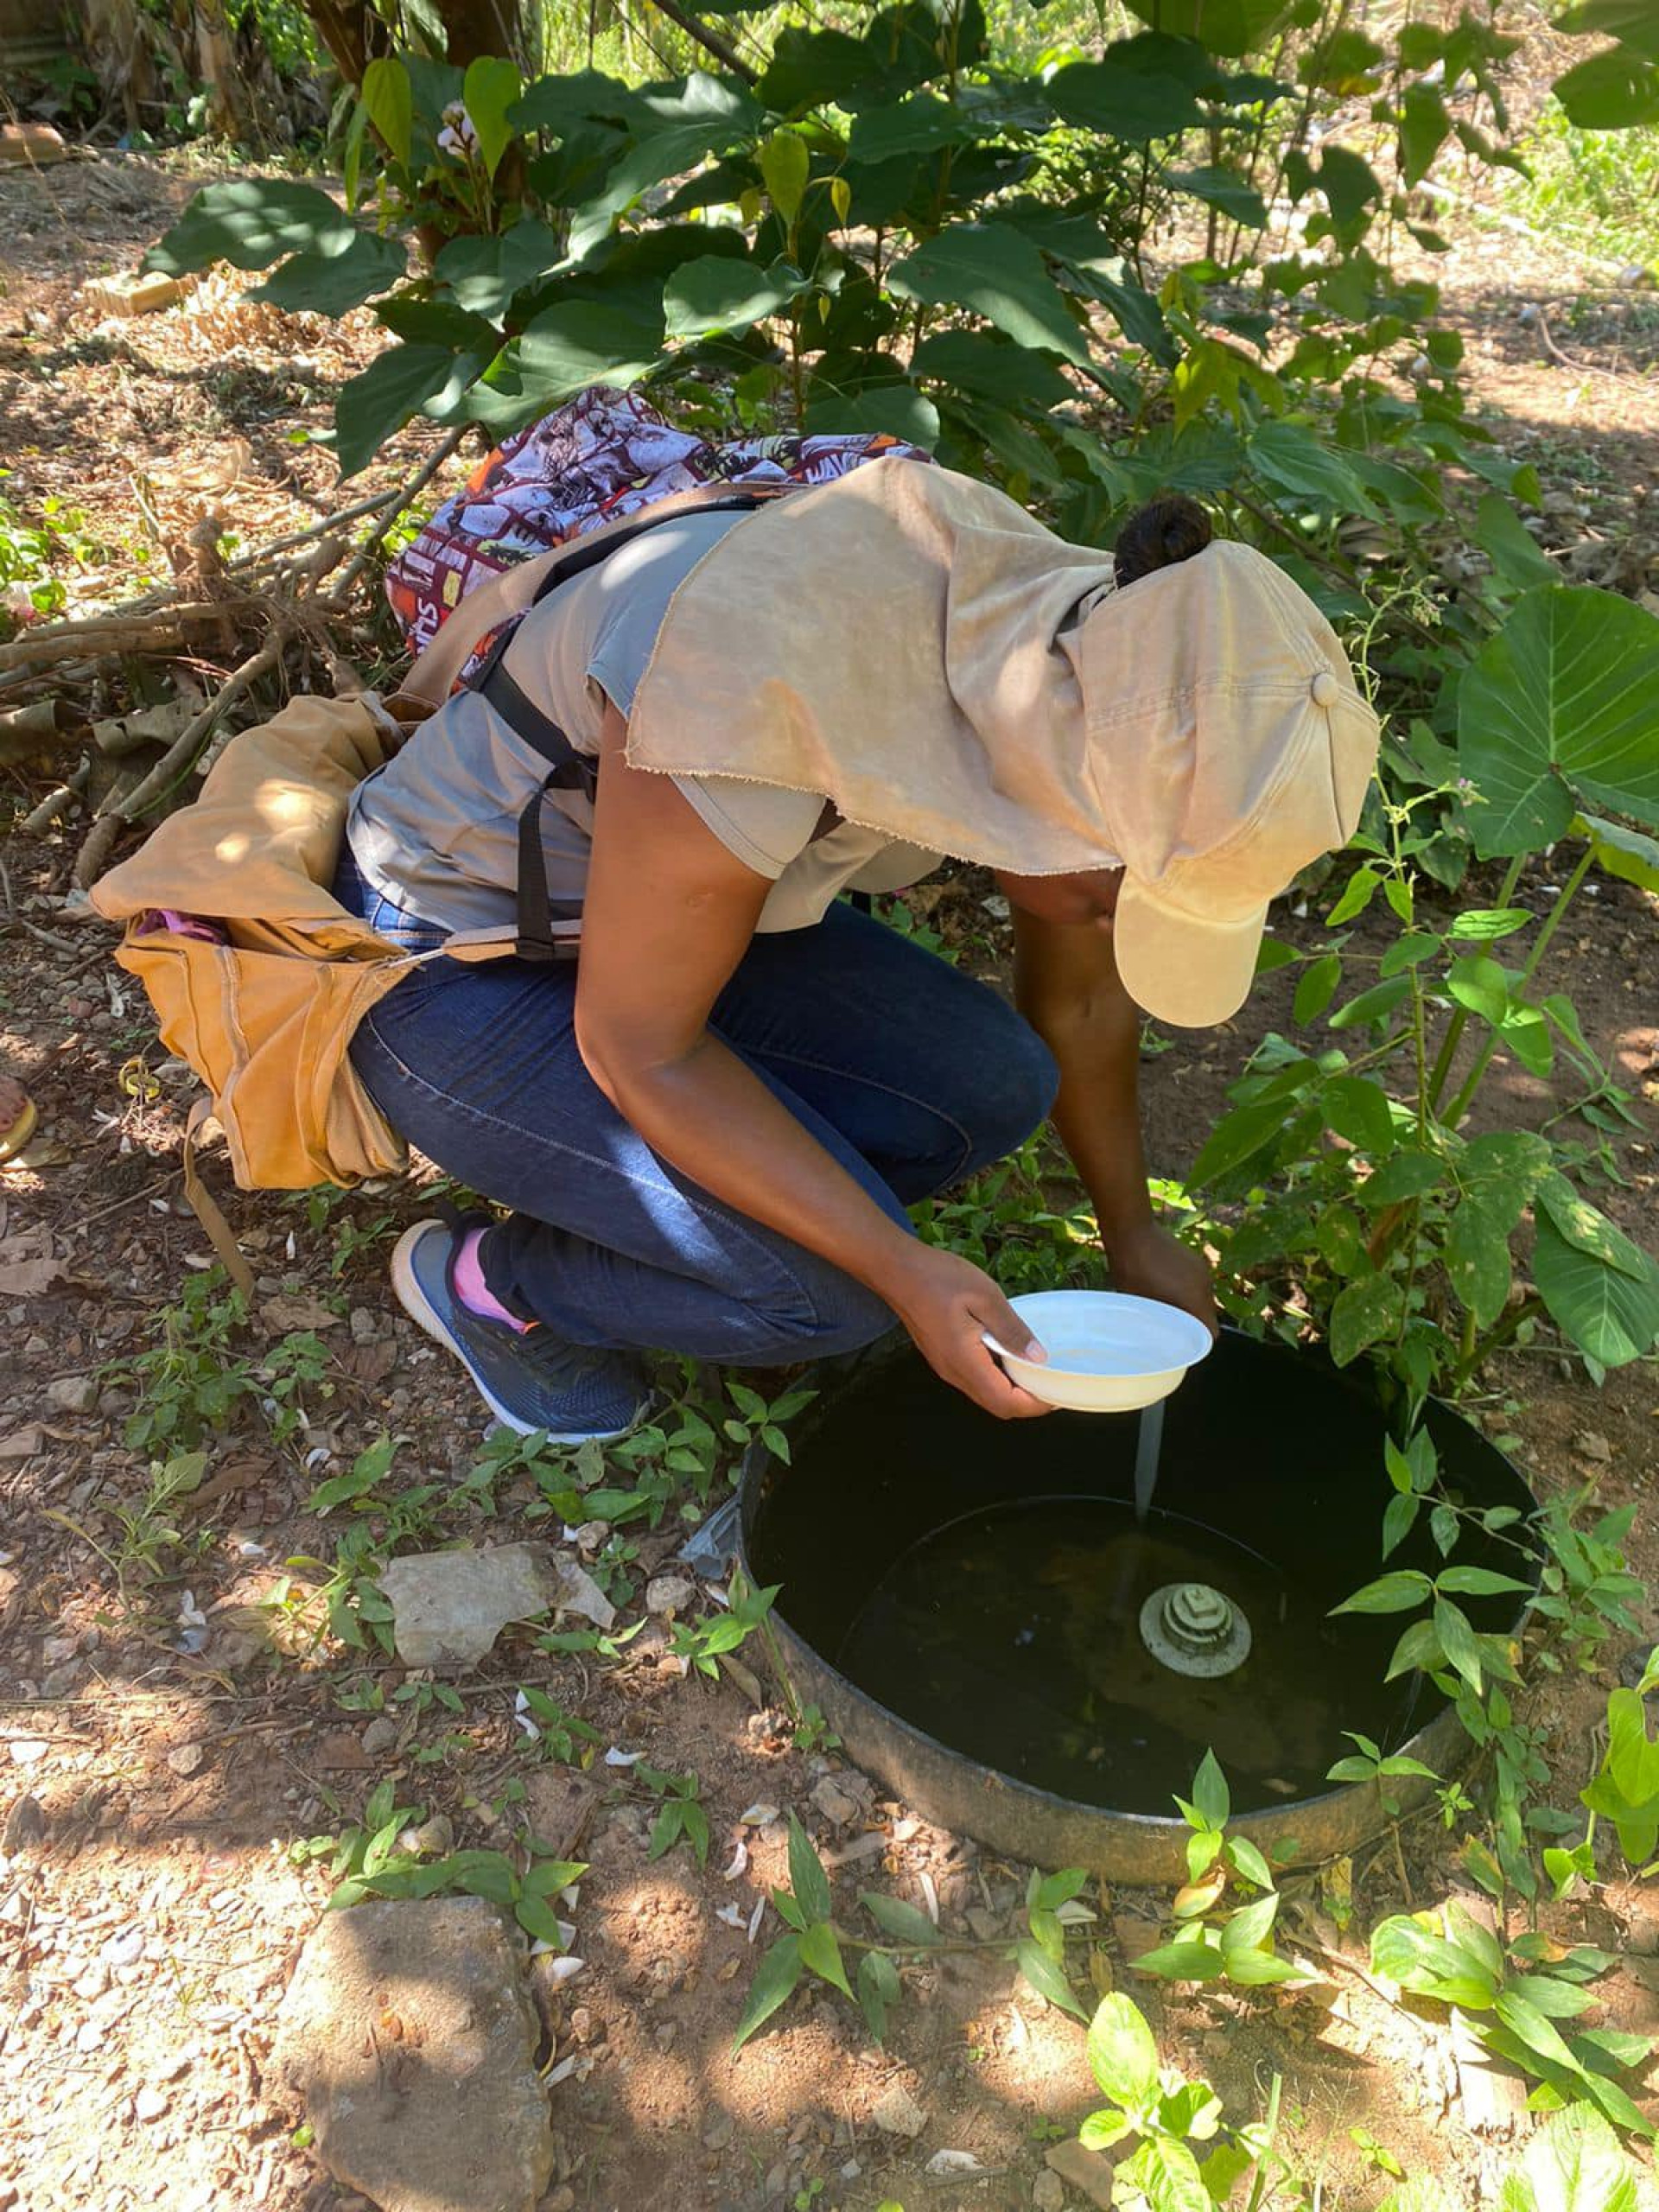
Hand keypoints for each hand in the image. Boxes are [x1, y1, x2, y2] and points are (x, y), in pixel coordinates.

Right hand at [882, 1245, 1055, 1419]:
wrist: (896, 1270)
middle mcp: (954, 1373)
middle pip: (996, 1405)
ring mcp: (945, 1367)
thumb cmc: (938, 1278)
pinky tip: (1010, 1355)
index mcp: (965, 1362)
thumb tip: (1039, 1357)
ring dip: (1012, 1390)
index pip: (1005, 1403)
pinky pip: (975, 1380)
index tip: (1058, 1392)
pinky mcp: (942, 1358)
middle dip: (1027, 1402)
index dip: (1035, 1405)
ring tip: (1037, 1369)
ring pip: (985, 1394)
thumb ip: (1012, 1329)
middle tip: (1052, 1381)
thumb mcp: (984, 1296)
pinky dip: (998, 1378)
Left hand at [1105, 1218, 1217, 1335]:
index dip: (1199, 1344)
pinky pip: (1197, 1284)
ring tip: (1166, 1310)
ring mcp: (1202, 1270)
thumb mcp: (1140, 1302)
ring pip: (1202, 1299)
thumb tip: (1161, 1336)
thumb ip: (1158, 1321)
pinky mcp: (1195, 1259)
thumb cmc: (1131, 1268)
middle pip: (1208, 1316)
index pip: (1211, 1332)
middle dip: (1193, 1325)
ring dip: (1189, 1307)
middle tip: (1171, 1331)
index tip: (1182, 1347)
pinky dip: (1187, 1292)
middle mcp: (1205, 1284)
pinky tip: (1166, 1290)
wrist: (1132, 1229)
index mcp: (1195, 1297)